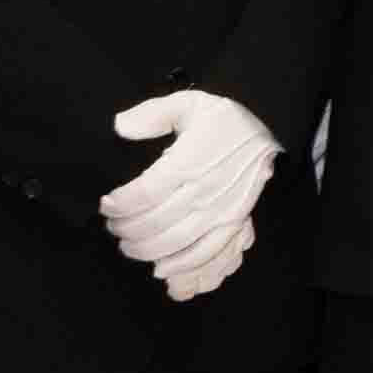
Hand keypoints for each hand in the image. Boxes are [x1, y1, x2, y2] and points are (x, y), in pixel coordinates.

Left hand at [101, 91, 275, 299]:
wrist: (266, 135)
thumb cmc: (224, 121)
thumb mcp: (188, 104)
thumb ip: (151, 114)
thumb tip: (120, 126)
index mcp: (189, 161)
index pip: (144, 193)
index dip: (119, 205)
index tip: (106, 205)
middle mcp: (203, 189)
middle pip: (154, 223)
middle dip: (126, 230)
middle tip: (113, 227)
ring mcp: (219, 211)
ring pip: (175, 243)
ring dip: (145, 250)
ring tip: (128, 246)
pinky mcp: (231, 223)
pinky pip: (204, 253)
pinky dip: (180, 266)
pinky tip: (160, 268)